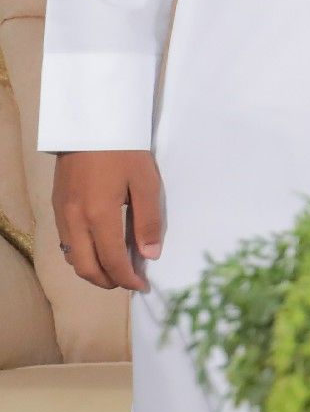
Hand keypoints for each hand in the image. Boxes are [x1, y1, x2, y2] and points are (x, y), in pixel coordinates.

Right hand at [52, 149, 162, 291]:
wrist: (91, 124)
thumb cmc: (125, 150)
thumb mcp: (146, 182)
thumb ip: (148, 221)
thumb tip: (149, 256)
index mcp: (99, 215)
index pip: (112, 261)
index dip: (128, 279)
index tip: (142, 287)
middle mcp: (75, 220)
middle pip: (86, 267)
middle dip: (107, 281)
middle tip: (129, 282)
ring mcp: (62, 214)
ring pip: (72, 258)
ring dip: (93, 270)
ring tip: (117, 269)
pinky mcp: (57, 207)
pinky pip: (66, 243)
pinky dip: (82, 255)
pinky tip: (99, 249)